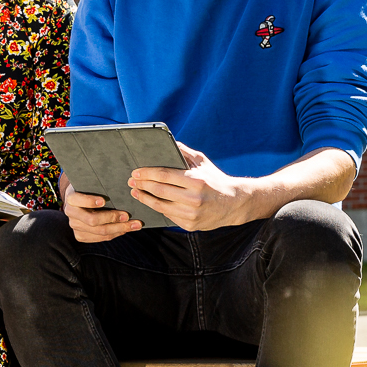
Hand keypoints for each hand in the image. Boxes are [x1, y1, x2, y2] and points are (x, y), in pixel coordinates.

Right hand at [63, 176, 141, 242]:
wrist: (78, 201)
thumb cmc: (89, 190)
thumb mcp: (90, 184)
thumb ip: (98, 186)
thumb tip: (118, 187)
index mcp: (71, 198)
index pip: (79, 200)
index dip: (90, 201)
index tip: (103, 200)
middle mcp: (71, 213)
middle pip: (92, 220)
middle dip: (112, 218)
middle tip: (127, 215)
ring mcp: (75, 226)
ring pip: (100, 231)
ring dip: (119, 228)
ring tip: (134, 225)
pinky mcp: (80, 236)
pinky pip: (101, 238)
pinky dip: (115, 234)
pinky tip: (125, 229)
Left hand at [127, 143, 266, 231]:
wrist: (234, 204)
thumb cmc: (216, 180)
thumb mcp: (203, 163)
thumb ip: (184, 152)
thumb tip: (167, 141)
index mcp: (196, 180)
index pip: (164, 175)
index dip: (147, 174)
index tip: (136, 172)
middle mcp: (193, 198)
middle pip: (159, 191)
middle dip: (142, 185)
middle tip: (132, 182)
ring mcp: (191, 214)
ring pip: (160, 206)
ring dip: (145, 198)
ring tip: (136, 192)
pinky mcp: (190, 225)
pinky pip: (168, 215)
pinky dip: (157, 208)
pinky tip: (150, 202)